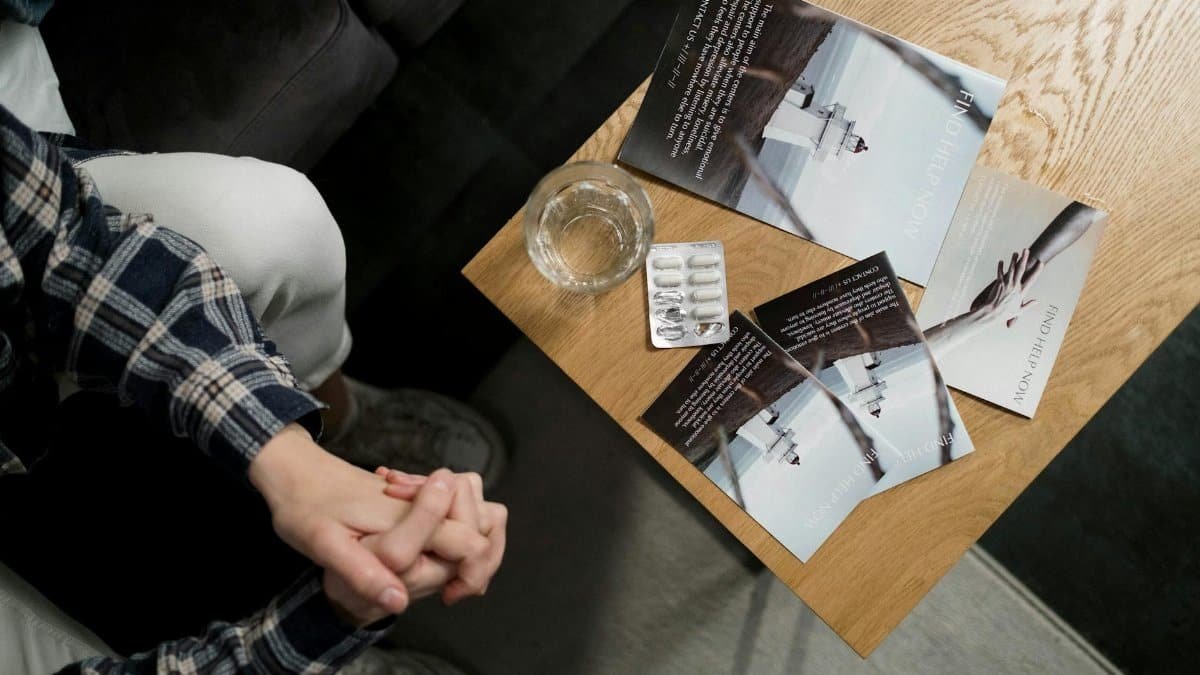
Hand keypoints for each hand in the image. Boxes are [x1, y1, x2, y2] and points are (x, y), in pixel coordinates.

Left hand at [248, 426, 488, 617]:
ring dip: (475, 540)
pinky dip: (460, 528)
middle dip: (483, 558)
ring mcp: (424, 494)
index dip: (473, 571)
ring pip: (479, 508)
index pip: (472, 540)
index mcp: (409, 514)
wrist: (295, 470)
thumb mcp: (322, 545)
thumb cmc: (304, 506)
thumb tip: (397, 602)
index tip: (447, 594)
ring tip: (451, 573)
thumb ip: (363, 572)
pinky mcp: (417, 494)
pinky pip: (459, 506)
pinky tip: (432, 551)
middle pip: (489, 520)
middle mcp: (426, 499)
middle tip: (451, 589)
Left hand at [976, 249, 1042, 327]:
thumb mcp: (1019, 311)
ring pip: (1010, 269)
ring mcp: (1006, 284)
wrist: (992, 313)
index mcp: (1021, 293)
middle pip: (1021, 270)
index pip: (1031, 279)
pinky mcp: (998, 284)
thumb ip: (1028, 305)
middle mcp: (1014, 286)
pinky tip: (1001, 261)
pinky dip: (1000, 267)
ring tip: (1015, 253)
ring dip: (1013, 260)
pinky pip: (999, 273)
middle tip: (1027, 250)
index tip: (1040, 263)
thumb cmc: (1005, 313)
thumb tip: (1036, 301)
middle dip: (1024, 259)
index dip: (1036, 270)